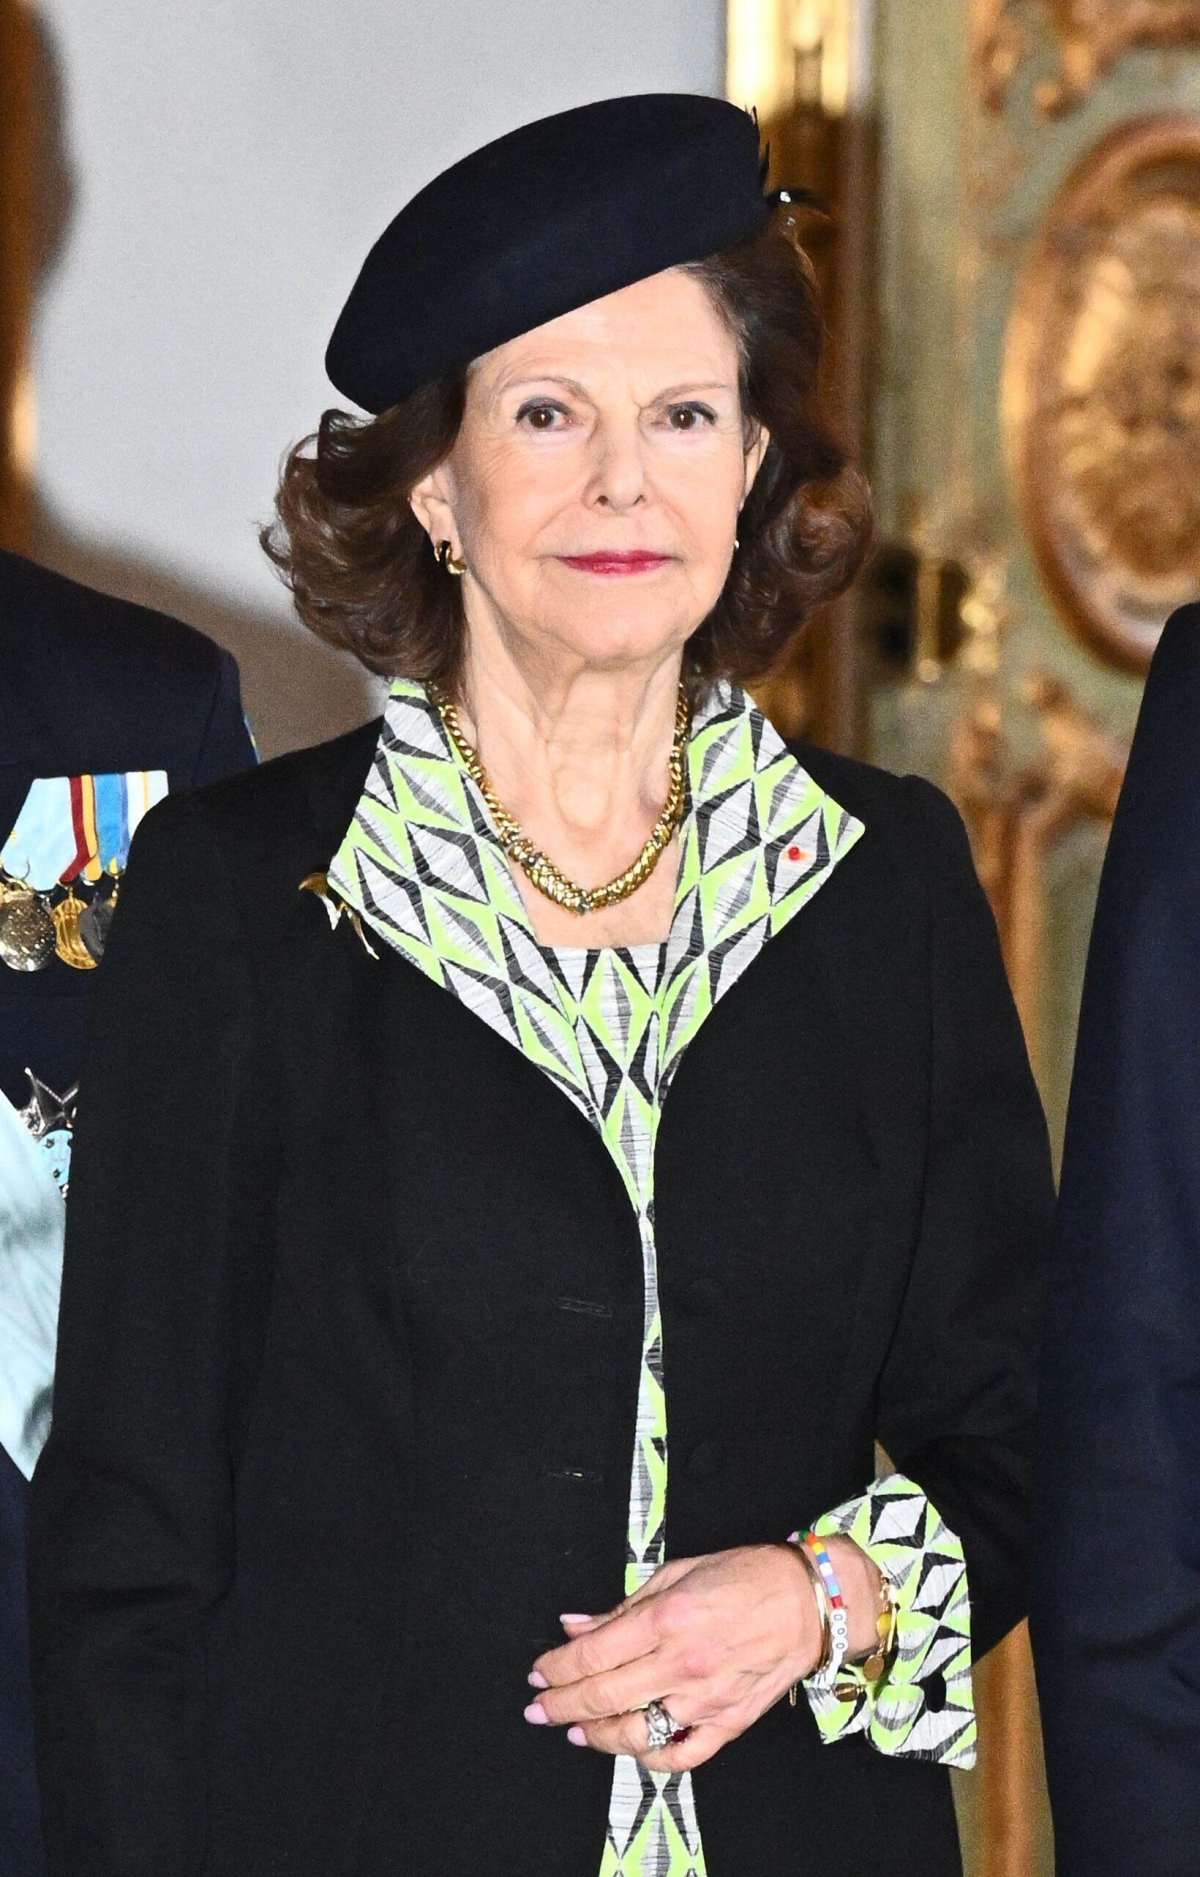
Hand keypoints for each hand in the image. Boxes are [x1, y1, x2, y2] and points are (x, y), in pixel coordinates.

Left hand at [524, 1543, 827, 1772]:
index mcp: (666, 1620)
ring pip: (636, 1734)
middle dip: (560, 1705)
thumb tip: (576, 1626)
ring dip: (596, 1736)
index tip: (538, 1673)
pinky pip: (682, 1756)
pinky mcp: (728, 1723)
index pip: (593, 1654)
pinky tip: (632, 1748)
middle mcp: (682, 1664)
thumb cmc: (746, 1576)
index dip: (557, 1667)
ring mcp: (705, 1700)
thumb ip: (624, 1606)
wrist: (808, 1602)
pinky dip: (651, 1757)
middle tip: (538, 1709)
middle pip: (603, 1696)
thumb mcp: (678, 1573)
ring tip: (576, 1731)